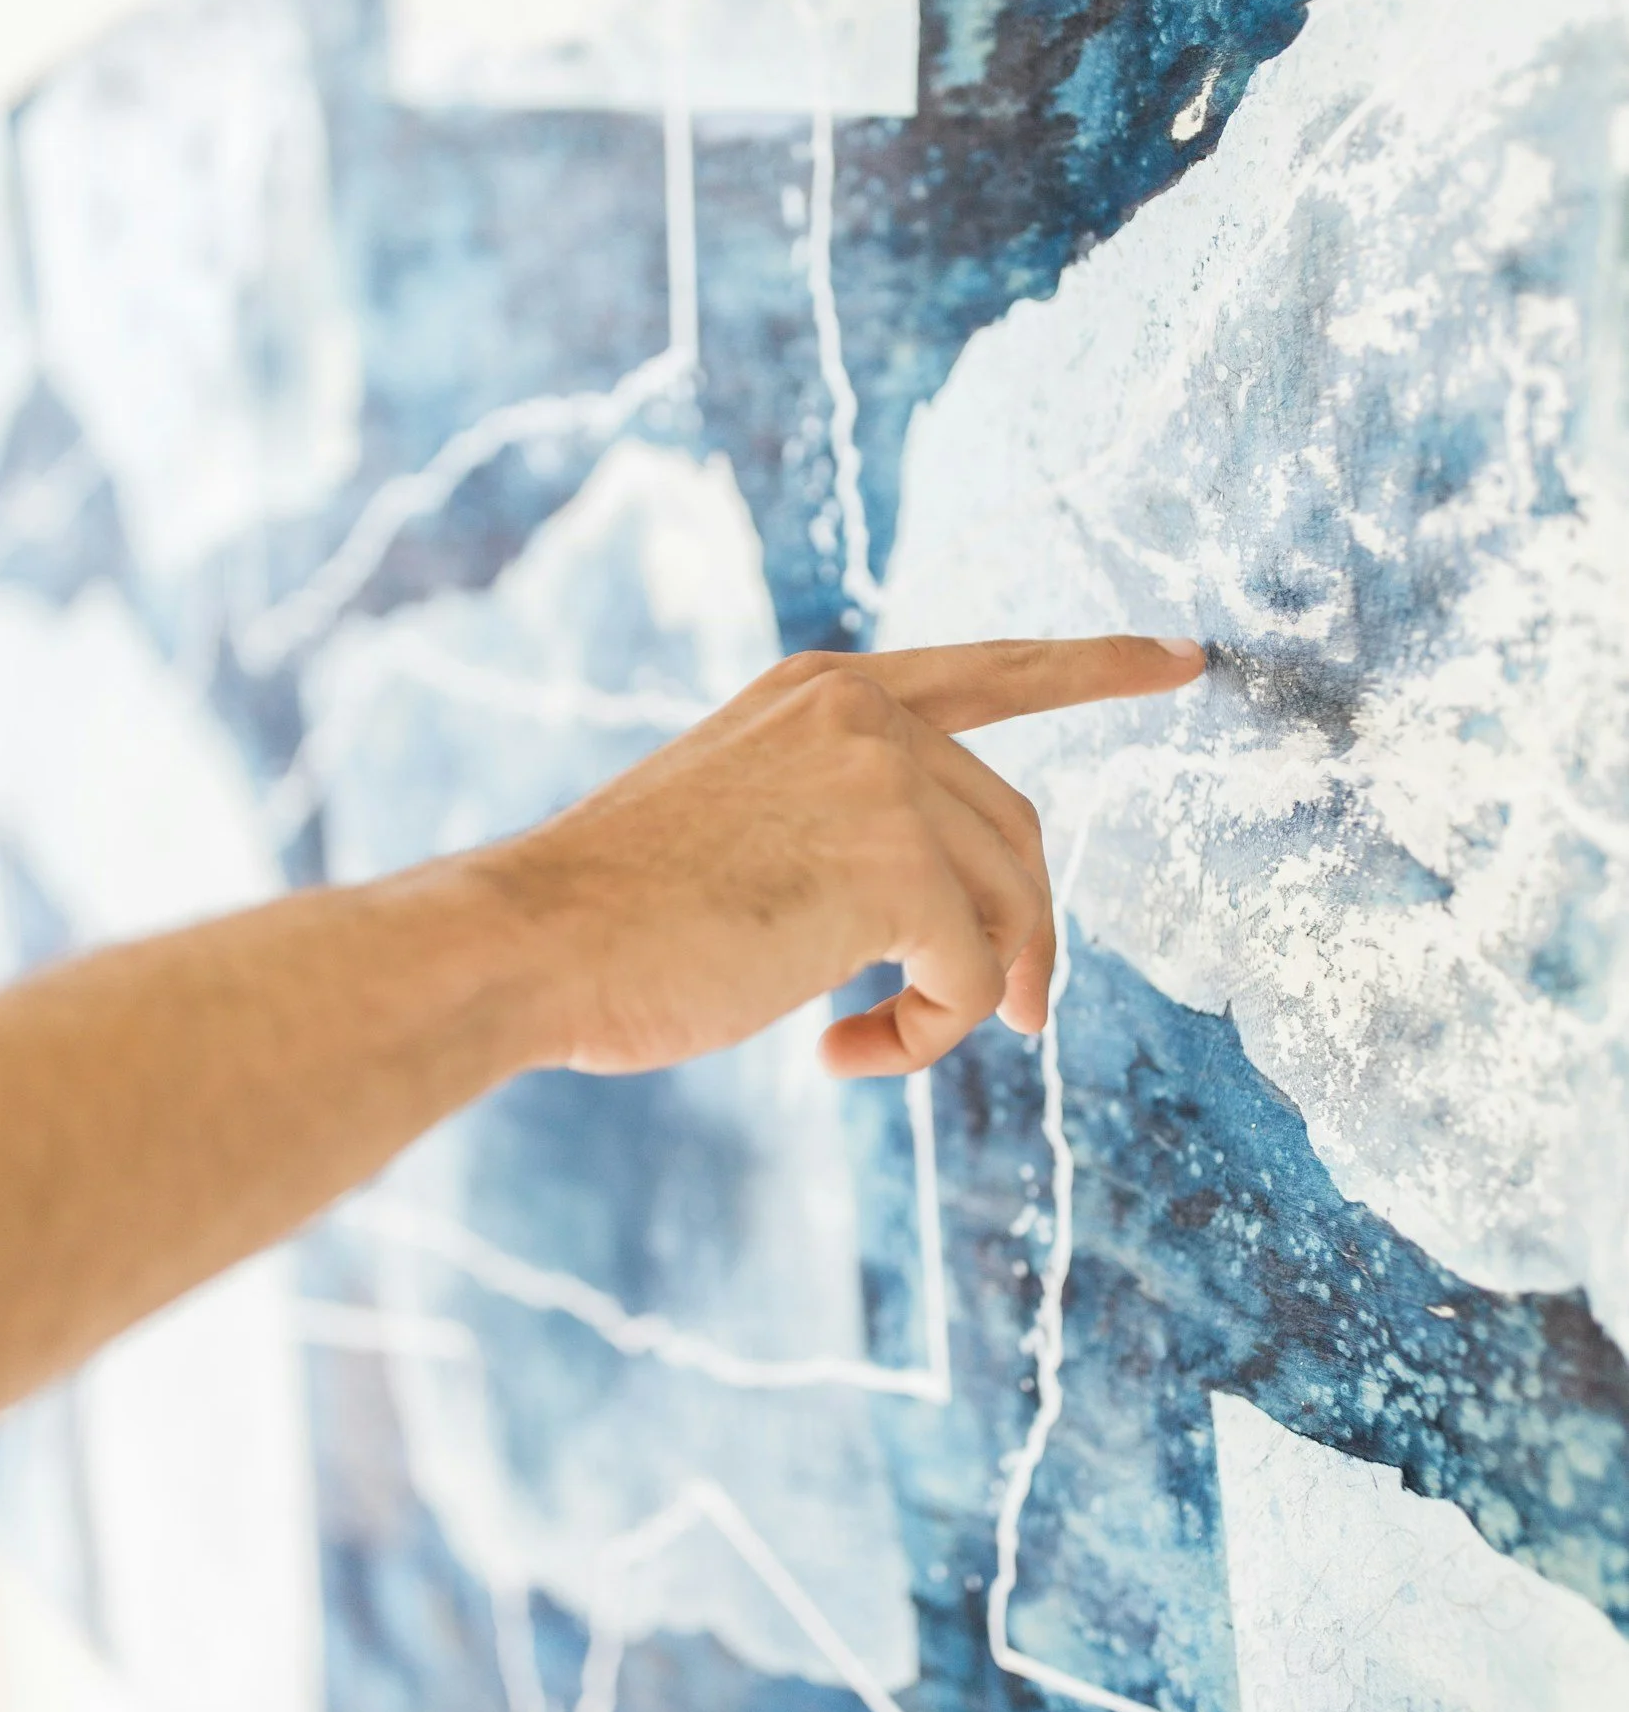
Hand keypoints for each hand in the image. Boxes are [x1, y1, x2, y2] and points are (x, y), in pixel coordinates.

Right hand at [500, 636, 1204, 1077]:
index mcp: (822, 689)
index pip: (993, 669)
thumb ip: (838, 818)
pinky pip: (973, 974)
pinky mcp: (895, 863)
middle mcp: (862, 709)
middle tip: (1014, 1020)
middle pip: (1015, 829)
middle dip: (1028, 933)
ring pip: (1008, 907)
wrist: (531, 942)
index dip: (1095, 667)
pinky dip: (927, 1035)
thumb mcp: (739, 821)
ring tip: (886, 1045)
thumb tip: (954, 914)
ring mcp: (882, 775)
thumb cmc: (614, 915)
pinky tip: (839, 1053)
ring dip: (968, 997)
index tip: (1180, 658)